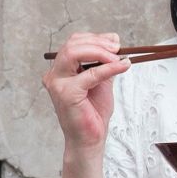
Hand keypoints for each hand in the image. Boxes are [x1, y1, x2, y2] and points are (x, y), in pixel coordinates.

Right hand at [43, 30, 129, 151]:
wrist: (90, 139)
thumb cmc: (93, 113)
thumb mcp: (101, 81)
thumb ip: (104, 63)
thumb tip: (114, 44)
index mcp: (61, 70)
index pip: (74, 43)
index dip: (95, 38)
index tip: (115, 42)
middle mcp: (55, 75)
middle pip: (73, 44)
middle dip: (98, 42)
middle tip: (117, 48)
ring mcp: (57, 83)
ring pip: (74, 52)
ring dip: (100, 51)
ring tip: (118, 57)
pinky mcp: (66, 93)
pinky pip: (90, 74)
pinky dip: (108, 68)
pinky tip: (121, 67)